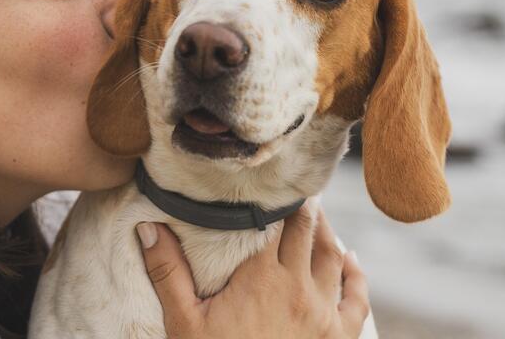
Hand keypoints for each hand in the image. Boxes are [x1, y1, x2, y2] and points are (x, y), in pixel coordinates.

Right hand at [136, 202, 369, 337]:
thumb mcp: (184, 322)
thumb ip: (168, 272)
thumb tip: (148, 227)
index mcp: (260, 277)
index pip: (272, 222)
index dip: (272, 199)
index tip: (270, 181)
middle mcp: (298, 287)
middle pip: (305, 232)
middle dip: (301, 208)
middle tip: (295, 188)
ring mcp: (323, 312)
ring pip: (332, 257)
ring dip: (326, 231)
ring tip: (317, 213)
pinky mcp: (339, 336)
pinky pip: (356, 298)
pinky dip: (356, 275)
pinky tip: (351, 260)